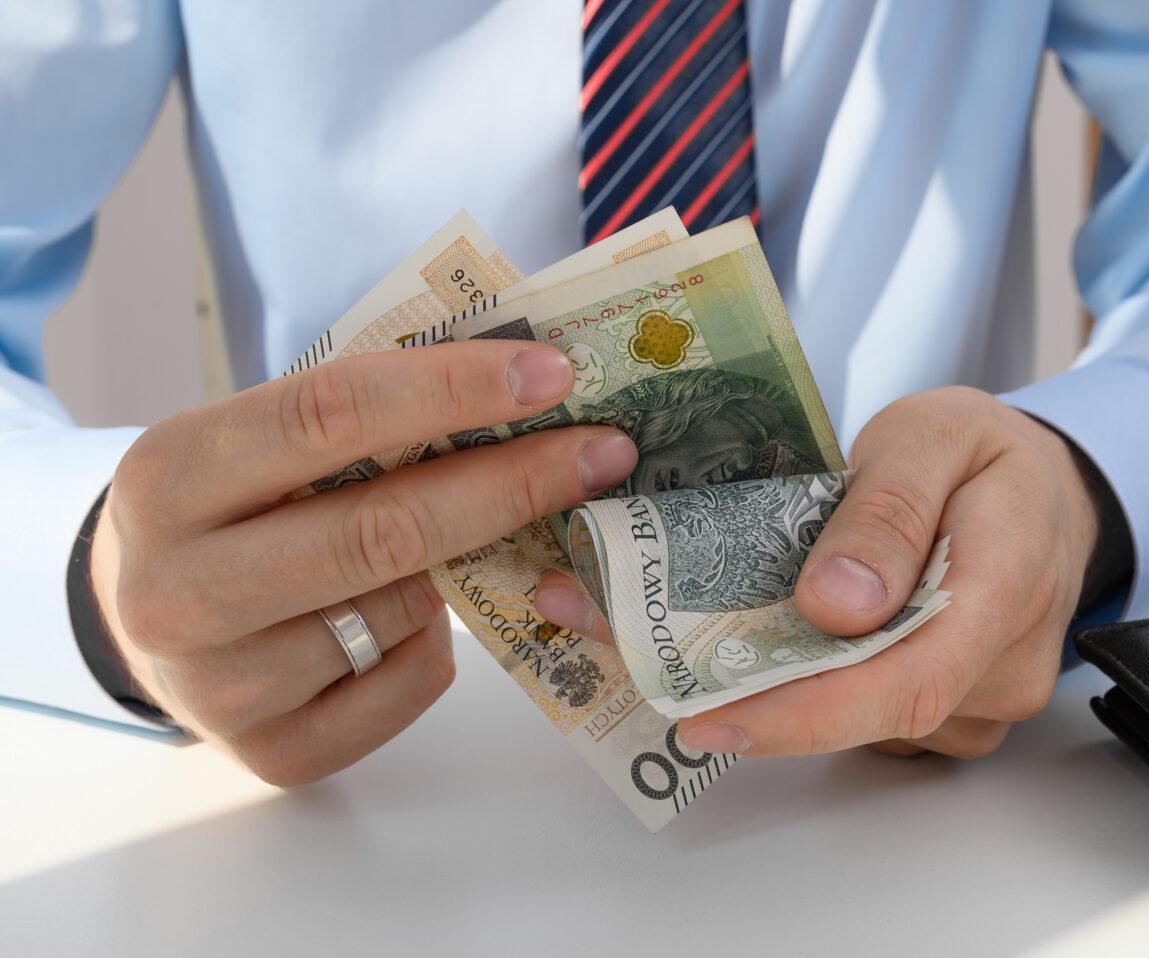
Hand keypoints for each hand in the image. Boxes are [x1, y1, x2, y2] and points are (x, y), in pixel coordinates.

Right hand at [91, 341, 636, 784]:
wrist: (146, 620)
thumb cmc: (237, 507)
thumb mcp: (262, 442)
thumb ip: (365, 416)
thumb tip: (527, 384)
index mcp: (171, 476)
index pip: (330, 412)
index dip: (454, 388)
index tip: (553, 375)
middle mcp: (178, 590)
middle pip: (384, 530)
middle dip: (514, 483)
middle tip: (605, 453)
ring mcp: (222, 687)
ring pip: (405, 610)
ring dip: (465, 567)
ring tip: (466, 539)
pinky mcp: (274, 754)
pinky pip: (413, 684)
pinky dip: (438, 642)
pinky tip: (412, 617)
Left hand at [534, 386, 1103, 758]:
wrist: (1044, 489)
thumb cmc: (987, 453)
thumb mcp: (934, 436)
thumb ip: (889, 511)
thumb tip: (833, 607)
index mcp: (1008, 586)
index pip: (908, 682)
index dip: (804, 714)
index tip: (707, 716)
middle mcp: (1001, 667)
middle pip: (873, 714)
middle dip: (760, 706)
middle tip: (650, 673)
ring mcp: (979, 699)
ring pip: (865, 722)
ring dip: (775, 694)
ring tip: (684, 643)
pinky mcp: (950, 709)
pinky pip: (871, 716)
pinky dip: (805, 690)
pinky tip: (754, 648)